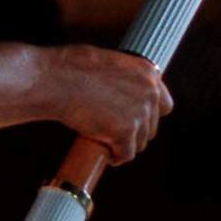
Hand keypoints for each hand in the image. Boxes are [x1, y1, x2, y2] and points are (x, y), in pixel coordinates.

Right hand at [45, 44, 172, 163]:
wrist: (57, 80)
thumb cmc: (72, 67)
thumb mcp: (108, 63)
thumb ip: (123, 78)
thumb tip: (120, 91)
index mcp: (148, 73)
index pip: (163, 103)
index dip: (148, 114)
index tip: (135, 119)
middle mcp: (150, 93)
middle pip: (151, 126)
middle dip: (135, 131)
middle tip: (115, 133)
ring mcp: (139, 114)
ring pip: (139, 142)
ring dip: (125, 145)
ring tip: (108, 143)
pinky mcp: (125, 133)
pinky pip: (125, 154)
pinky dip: (116, 157)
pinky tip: (106, 155)